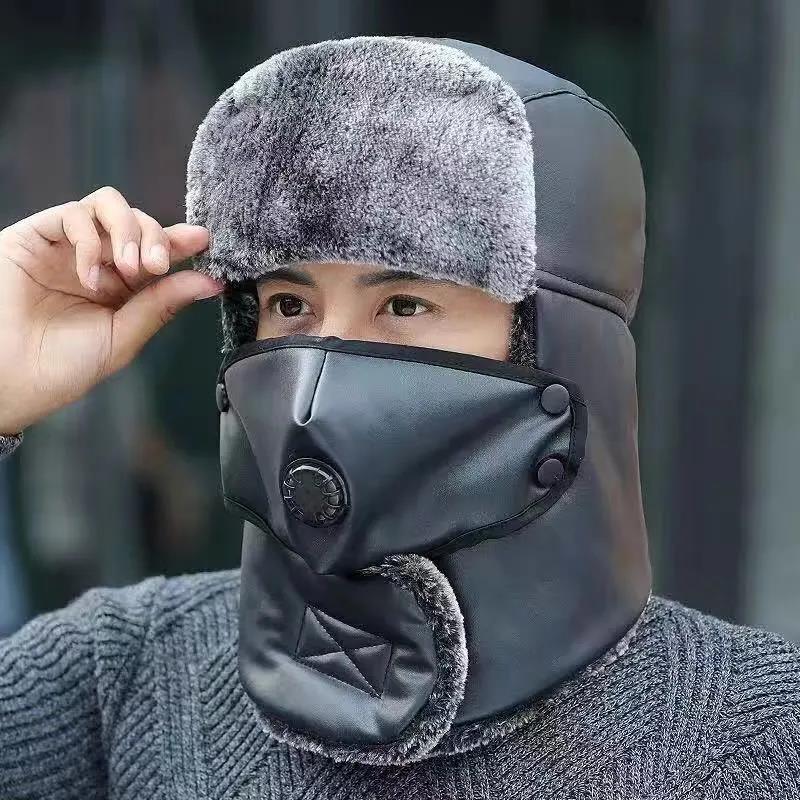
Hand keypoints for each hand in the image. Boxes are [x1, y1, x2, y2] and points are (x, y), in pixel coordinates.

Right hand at [0, 185, 223, 433]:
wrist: (6, 379)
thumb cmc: (61, 368)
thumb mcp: (123, 337)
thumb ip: (162, 304)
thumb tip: (210, 282)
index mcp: (122, 289)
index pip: (156, 252)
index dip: (181, 241)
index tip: (203, 240)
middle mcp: (98, 263)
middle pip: (139, 223)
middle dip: (157, 239)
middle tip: (156, 267)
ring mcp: (68, 248)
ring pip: (109, 206)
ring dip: (129, 230)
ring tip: (131, 268)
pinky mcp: (36, 237)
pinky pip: (74, 214)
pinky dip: (91, 241)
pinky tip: (90, 276)